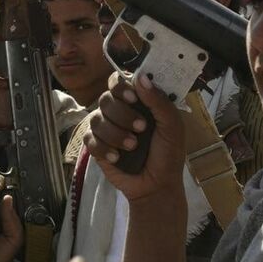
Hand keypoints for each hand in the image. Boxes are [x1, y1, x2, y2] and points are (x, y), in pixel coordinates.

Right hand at [83, 71, 185, 201]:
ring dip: (115, 134)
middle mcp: (117, 111)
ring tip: (132, 147)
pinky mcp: (95, 146)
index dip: (120, 86)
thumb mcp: (172, 127)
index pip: (118, 81)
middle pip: (105, 99)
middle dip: (123, 115)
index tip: (132, 98)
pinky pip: (90, 139)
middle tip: (141, 128)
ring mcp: (105, 128)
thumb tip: (140, 76)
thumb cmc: (168, 153)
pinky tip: (117, 158)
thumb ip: (159, 101)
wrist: (156, 186)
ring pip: (96, 119)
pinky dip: (104, 148)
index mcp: (136, 102)